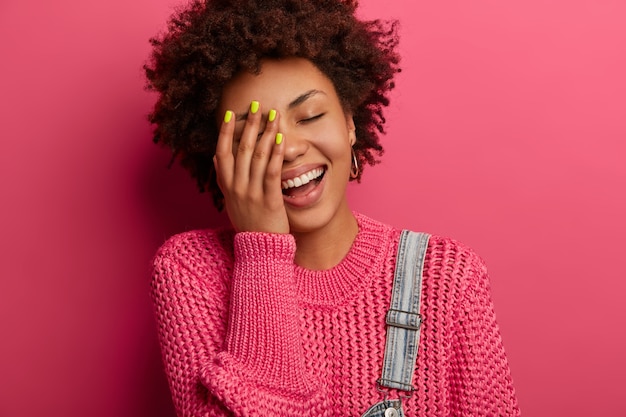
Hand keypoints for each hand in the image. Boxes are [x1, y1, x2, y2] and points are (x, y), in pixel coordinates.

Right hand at [214, 102, 288, 233]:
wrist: (259, 250)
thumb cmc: (248, 223)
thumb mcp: (230, 200)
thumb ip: (224, 178)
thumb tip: (217, 156)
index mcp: (226, 186)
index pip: (223, 152)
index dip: (226, 132)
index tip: (231, 114)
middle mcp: (236, 187)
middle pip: (241, 149)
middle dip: (250, 125)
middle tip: (257, 105)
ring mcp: (251, 192)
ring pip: (257, 156)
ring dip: (266, 133)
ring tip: (273, 116)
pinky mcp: (268, 199)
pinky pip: (271, 171)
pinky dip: (275, 153)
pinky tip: (281, 139)